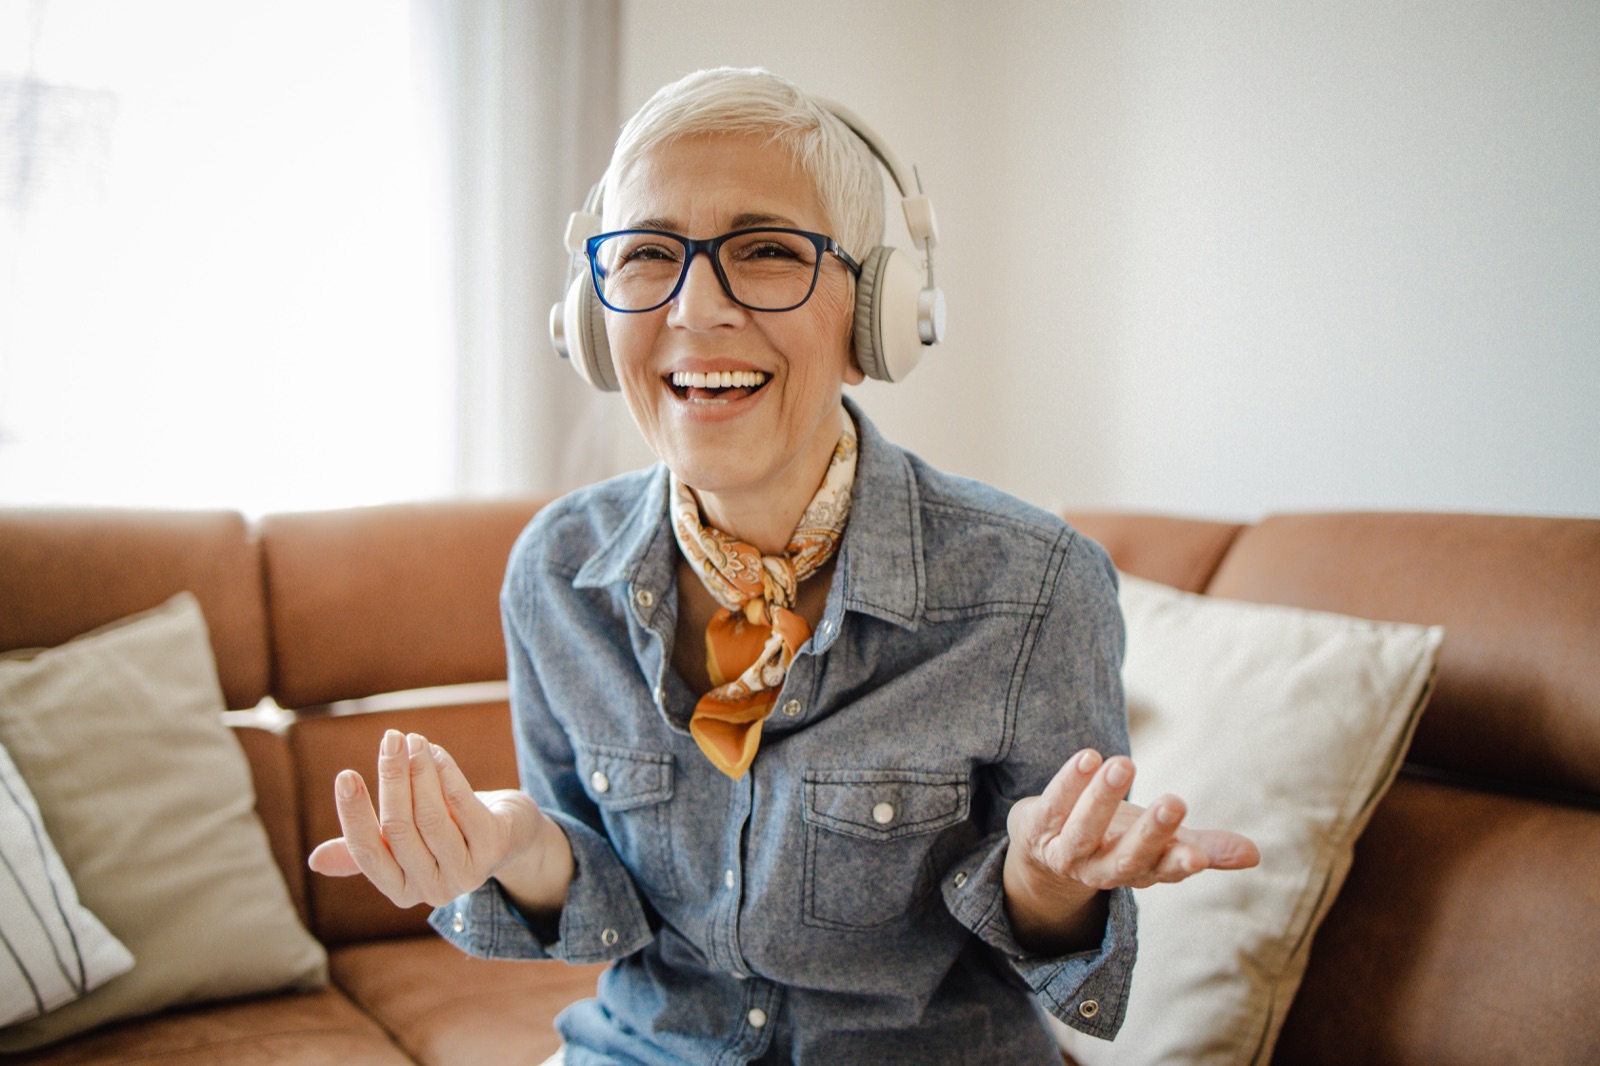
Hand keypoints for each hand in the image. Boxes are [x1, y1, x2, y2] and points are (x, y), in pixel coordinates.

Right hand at [308, 729, 568, 912]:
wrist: (510, 837)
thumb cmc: (446, 833)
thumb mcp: (405, 844)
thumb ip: (366, 849)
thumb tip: (315, 860)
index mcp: (400, 888)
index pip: (367, 852)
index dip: (354, 814)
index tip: (345, 775)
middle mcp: (431, 889)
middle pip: (399, 830)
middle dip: (391, 779)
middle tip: (388, 740)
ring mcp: (465, 871)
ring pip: (431, 817)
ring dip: (419, 772)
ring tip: (412, 739)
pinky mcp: (493, 848)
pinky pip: (463, 806)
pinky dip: (447, 774)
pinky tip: (435, 751)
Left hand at [1003, 749, 1258, 951]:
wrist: (1044, 850)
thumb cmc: (1115, 840)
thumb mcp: (1160, 845)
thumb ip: (1204, 847)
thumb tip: (1255, 855)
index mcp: (1139, 872)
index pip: (1163, 872)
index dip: (1180, 865)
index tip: (1199, 855)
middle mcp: (1101, 869)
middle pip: (1125, 858)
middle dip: (1149, 833)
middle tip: (1175, 802)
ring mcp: (1066, 851)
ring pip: (1083, 832)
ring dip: (1102, 800)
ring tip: (1123, 763)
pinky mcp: (1037, 827)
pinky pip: (1052, 804)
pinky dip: (1068, 782)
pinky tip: (1088, 757)